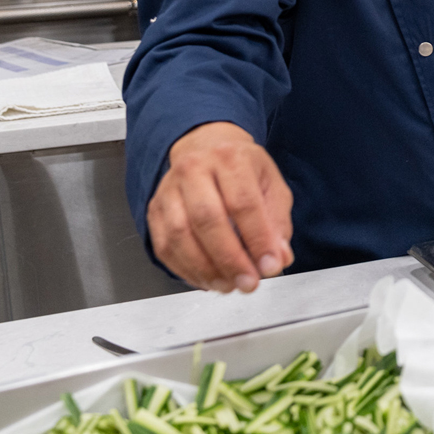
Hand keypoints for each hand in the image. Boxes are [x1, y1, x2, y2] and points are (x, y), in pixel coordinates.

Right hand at [147, 122, 293, 292]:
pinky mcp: (154, 210)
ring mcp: (169, 190)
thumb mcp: (271, 185)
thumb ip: (277, 222)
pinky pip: (164, 247)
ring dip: (206, 269)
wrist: (205, 147)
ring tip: (229, 285)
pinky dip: (186, 270)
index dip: (258, 239)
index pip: (243, 203)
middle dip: (230, 259)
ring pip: (180, 235)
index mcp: (230, 159)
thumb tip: (279, 257)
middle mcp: (195, 170)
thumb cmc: (241, 168)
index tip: (271, 266)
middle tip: (248, 283)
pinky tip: (207, 280)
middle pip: (207, 219)